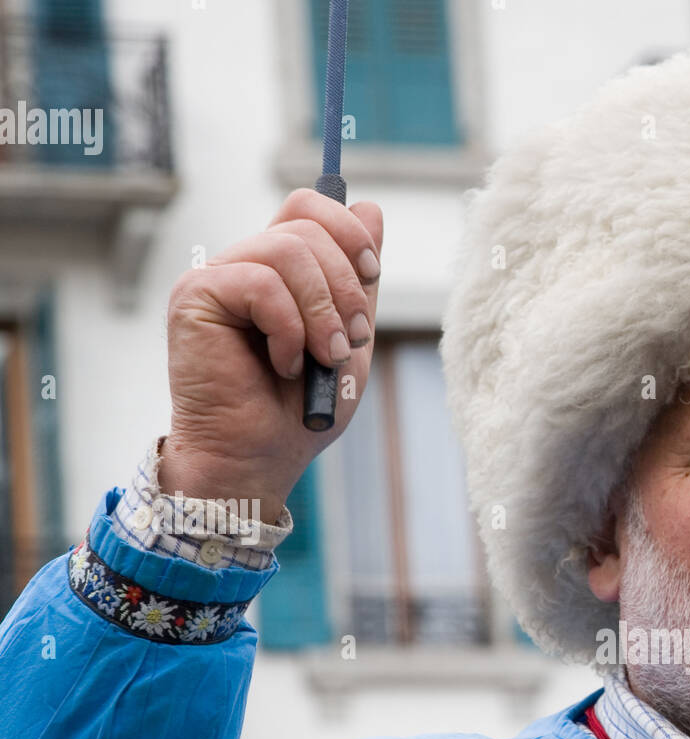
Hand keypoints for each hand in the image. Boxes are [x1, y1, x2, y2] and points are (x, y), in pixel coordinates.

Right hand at [161, 188, 383, 518]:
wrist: (260, 459)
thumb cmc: (300, 413)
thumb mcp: (348, 339)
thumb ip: (357, 280)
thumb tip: (370, 208)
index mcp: (277, 272)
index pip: (309, 207)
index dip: (348, 231)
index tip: (372, 273)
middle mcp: (243, 265)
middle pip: (305, 225)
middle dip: (345, 286)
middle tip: (348, 343)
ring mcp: (216, 278)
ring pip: (286, 249)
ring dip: (321, 311)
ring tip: (322, 358)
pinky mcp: (195, 296)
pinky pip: (260, 282)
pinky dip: (289, 328)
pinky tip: (285, 364)